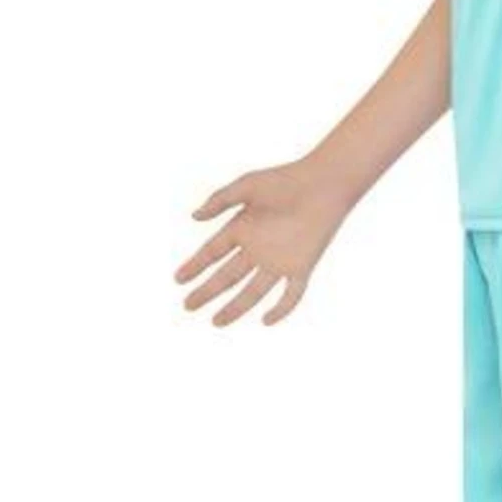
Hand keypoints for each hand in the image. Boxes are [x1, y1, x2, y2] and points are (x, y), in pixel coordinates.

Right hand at [175, 155, 349, 327]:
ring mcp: (279, 260)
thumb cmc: (286, 180)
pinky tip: (266, 320)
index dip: (195, 266)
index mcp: (242, 228)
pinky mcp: (301, 267)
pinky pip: (291, 294)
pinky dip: (281, 309)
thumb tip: (194, 216)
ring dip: (235, 307)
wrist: (323, 183)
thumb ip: (220, 200)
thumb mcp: (247, 185)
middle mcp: (258, 248)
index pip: (213, 252)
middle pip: (227, 276)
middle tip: (188, 306)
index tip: (178, 279)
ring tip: (216, 322)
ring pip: (253, 291)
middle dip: (207, 291)